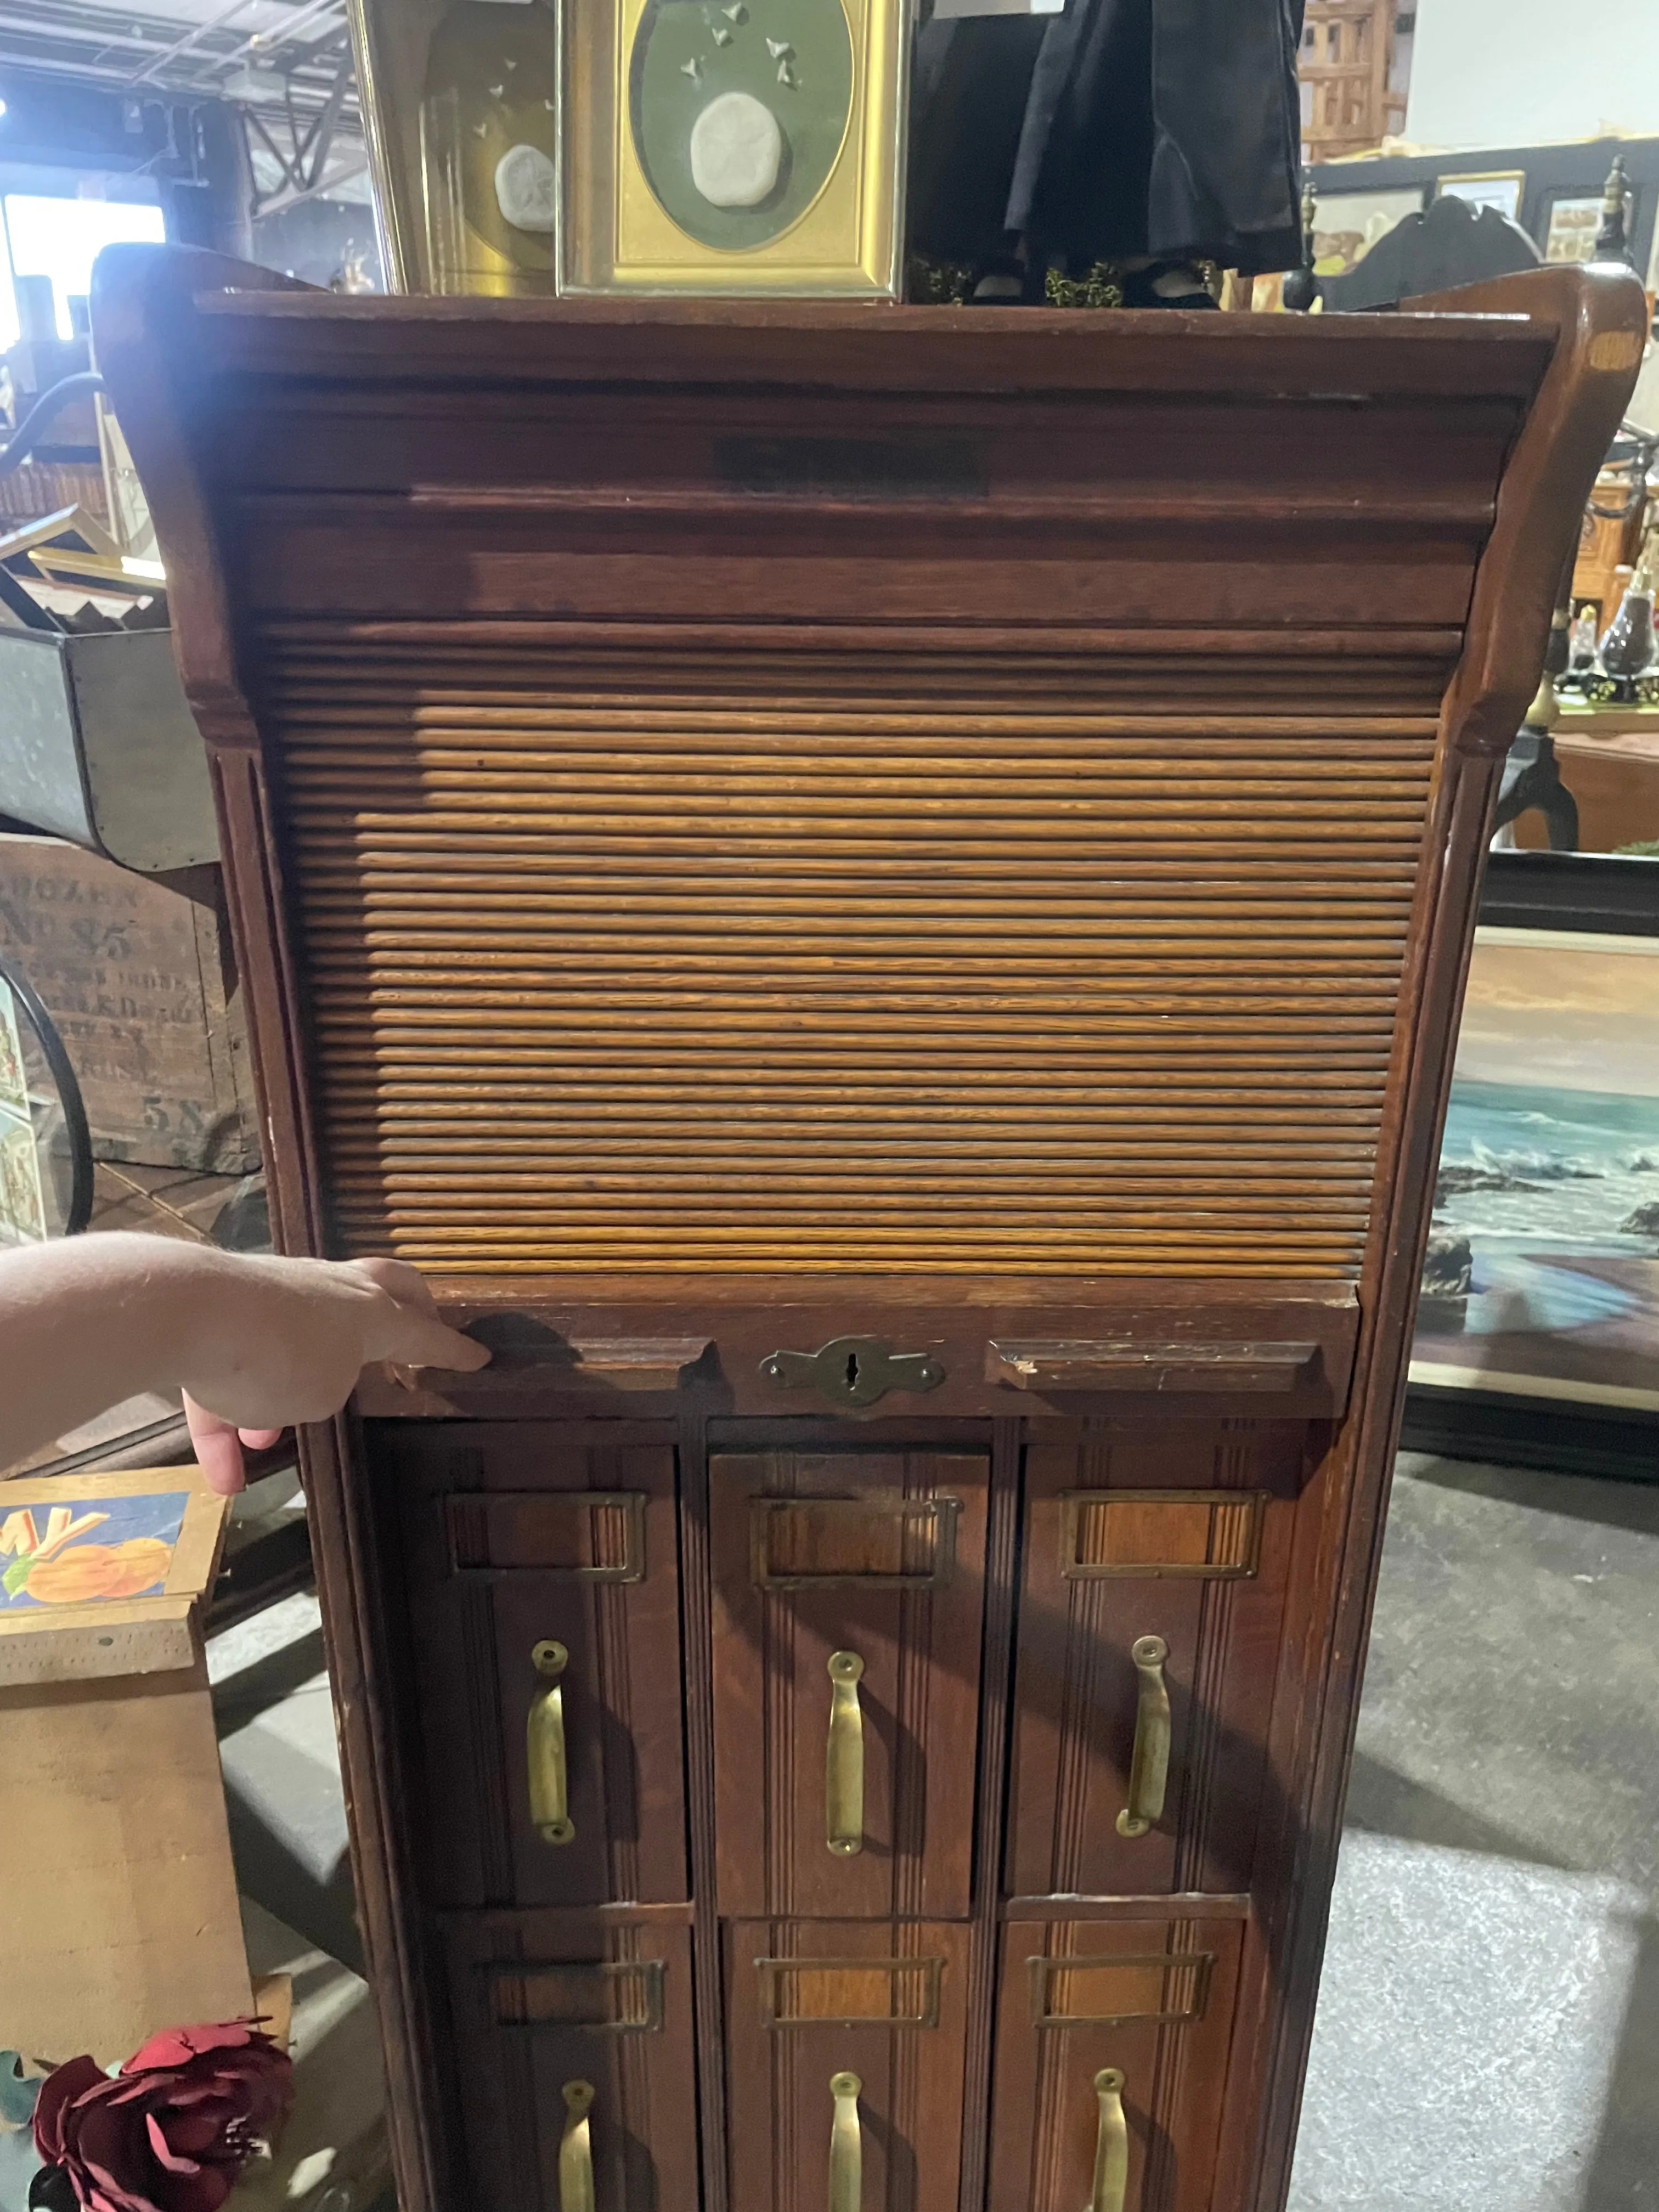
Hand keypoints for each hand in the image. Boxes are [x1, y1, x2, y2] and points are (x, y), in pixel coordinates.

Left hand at [180, 1253, 489, 1493]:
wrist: (190, 1312)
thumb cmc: (280, 1354)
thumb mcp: (325, 1391)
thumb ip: (328, 1387)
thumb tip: (304, 1384)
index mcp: (369, 1310)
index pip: (423, 1330)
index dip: (452, 1348)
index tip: (479, 1356)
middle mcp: (325, 1292)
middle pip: (378, 1290)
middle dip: (402, 1310)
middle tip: (417, 1327)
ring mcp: (269, 1297)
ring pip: (290, 1343)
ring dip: (283, 1395)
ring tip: (271, 1440)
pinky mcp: (216, 1319)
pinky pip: (228, 1376)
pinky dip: (228, 1422)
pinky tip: (224, 1475)